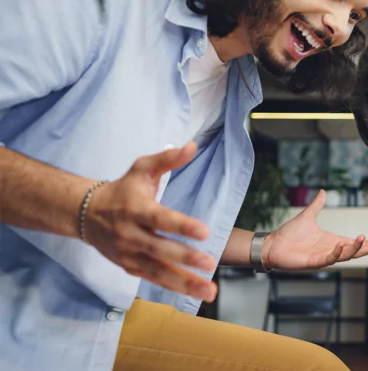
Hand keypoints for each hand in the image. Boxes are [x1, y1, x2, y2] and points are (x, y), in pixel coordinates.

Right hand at [85, 142, 218, 301]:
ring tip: (210, 291)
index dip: (182, 226)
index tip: (204, 232)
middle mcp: (131, 234)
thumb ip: (167, 159)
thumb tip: (191, 146)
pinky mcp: (129, 267)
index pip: (160, 219)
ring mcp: (129, 254)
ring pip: (158, 271)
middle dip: (185, 258)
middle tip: (210, 263)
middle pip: (160, 249)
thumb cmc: (122, 189)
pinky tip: (195, 293)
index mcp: (136, 209)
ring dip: (185, 283)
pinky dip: (174, 288)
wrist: (86, 213)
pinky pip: (154, 279)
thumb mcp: (141, 168)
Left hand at [264, 190, 367, 270]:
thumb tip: (324, 192)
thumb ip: (317, 205)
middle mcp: (329, 250)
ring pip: (344, 256)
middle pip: (353, 252)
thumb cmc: (289, 233)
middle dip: (367, 249)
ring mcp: (322, 256)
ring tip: (363, 239)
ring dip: (354, 249)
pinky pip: (328, 259)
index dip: (366, 244)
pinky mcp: (313, 262)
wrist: (272, 243)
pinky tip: (341, 245)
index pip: (353, 243)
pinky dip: (336, 253)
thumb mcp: (307, 216)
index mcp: (331, 241)